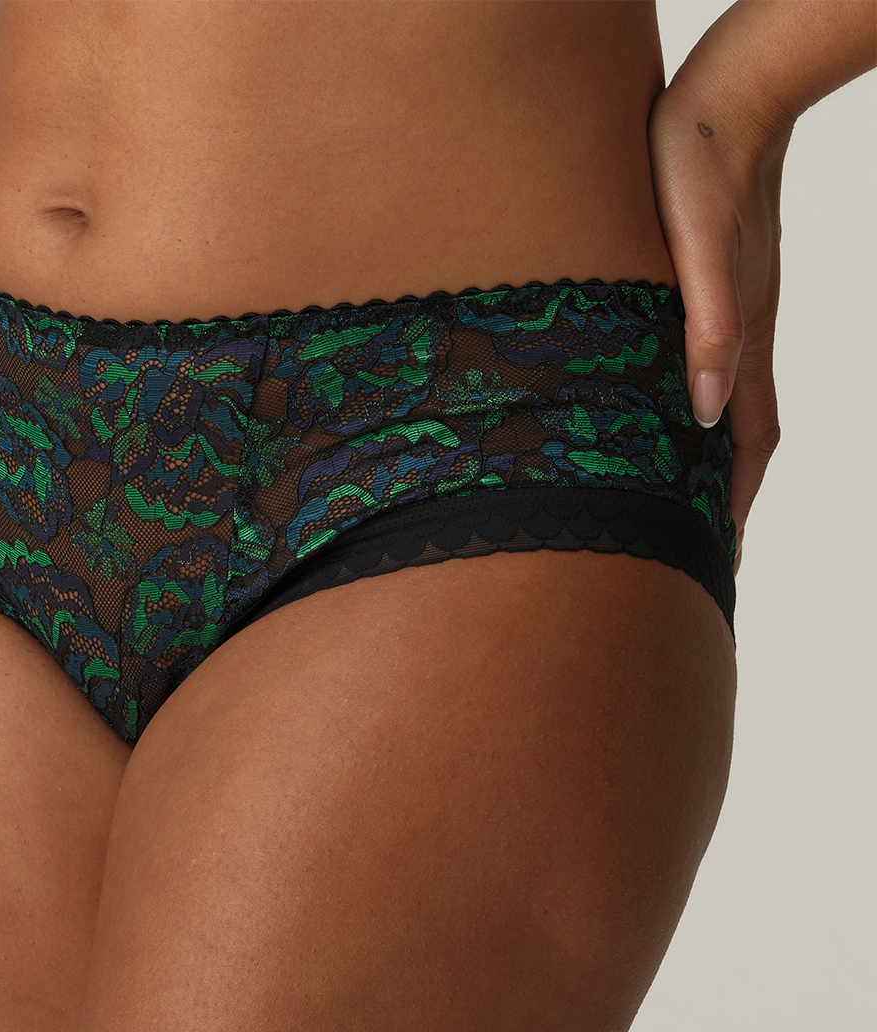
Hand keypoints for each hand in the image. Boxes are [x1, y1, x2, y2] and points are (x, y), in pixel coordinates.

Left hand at [648, 75, 791, 573]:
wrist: (727, 96)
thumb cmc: (704, 168)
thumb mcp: (699, 251)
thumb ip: (709, 329)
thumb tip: (705, 413)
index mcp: (743, 337)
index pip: (748, 443)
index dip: (733, 503)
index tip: (716, 555)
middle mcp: (742, 334)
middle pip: (738, 436)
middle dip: (719, 497)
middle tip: (690, 547)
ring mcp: (729, 313)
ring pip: (722, 405)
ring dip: (703, 459)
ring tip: (673, 501)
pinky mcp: (708, 290)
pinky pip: (707, 367)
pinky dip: (691, 410)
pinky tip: (662, 415)